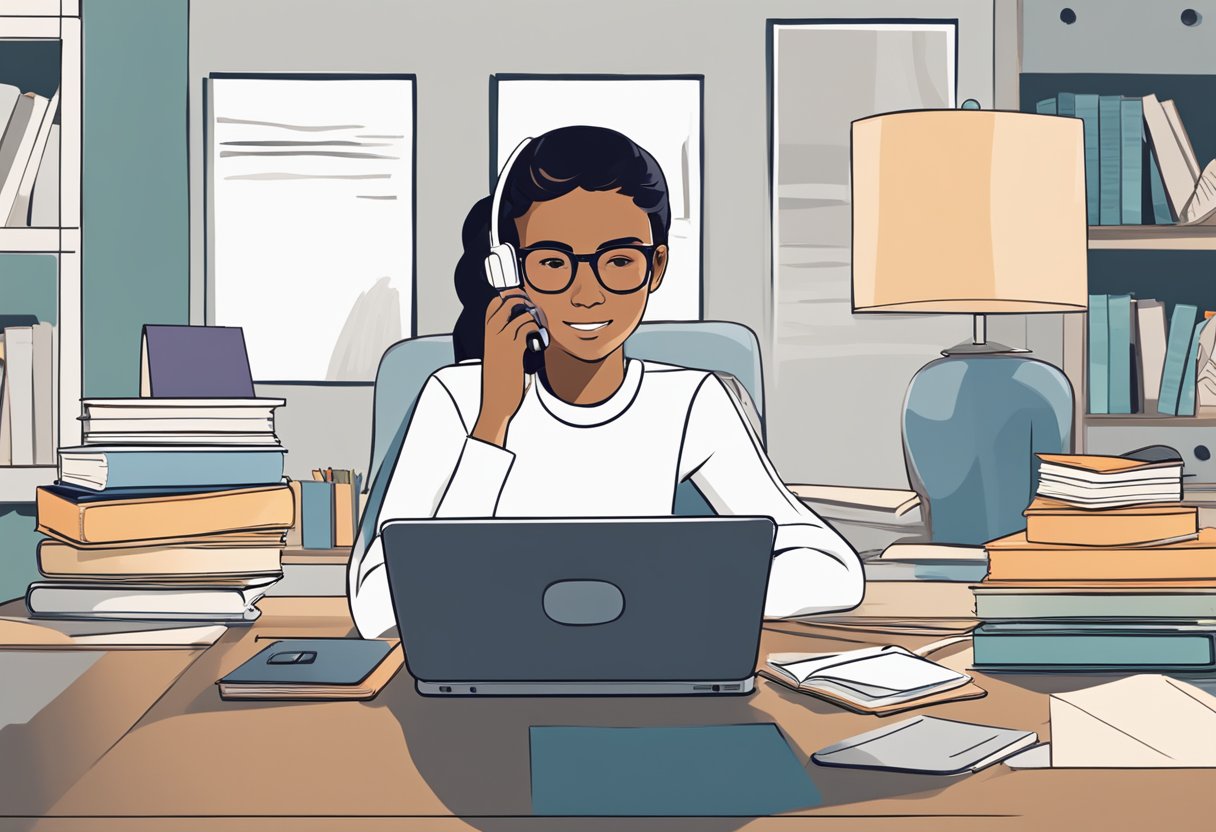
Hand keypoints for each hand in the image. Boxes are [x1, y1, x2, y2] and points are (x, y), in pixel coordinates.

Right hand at [472, 290, 540, 446]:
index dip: (510, 297)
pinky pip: (527, 328)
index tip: (524, 304)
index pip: (494, 304)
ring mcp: (502, 341)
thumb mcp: (498, 359)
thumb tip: (526, 336)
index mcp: (487, 335)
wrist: (495, 404)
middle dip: (525, 300)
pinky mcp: (513, 350)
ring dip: (536, 318)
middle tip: (536, 313)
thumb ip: (508, 344)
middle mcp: (492, 334)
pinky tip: (540, 342)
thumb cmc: (499, 384)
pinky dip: (537, 331)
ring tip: (541, 329)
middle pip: (508, 301)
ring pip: (522, 314)